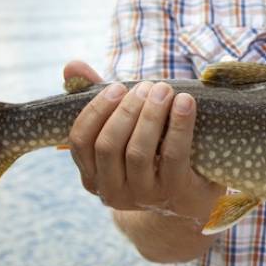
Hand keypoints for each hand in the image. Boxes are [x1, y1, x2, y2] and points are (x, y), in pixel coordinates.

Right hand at [64, 61, 224, 220]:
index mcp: (93, 178)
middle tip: (148, 86)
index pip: (80, 143)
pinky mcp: (175, 194)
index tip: (117, 87)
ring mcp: (144, 197)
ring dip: (150, 115)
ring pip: (137, 152)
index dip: (96, 112)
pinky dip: (178, 124)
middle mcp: (113, 192)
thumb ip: (99, 100)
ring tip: (164, 90)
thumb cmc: (153, 157)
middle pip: (108, 146)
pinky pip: (173, 155)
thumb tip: (72, 65)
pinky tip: (185, 102)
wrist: (192, 200)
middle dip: (127, 110)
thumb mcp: (125, 132)